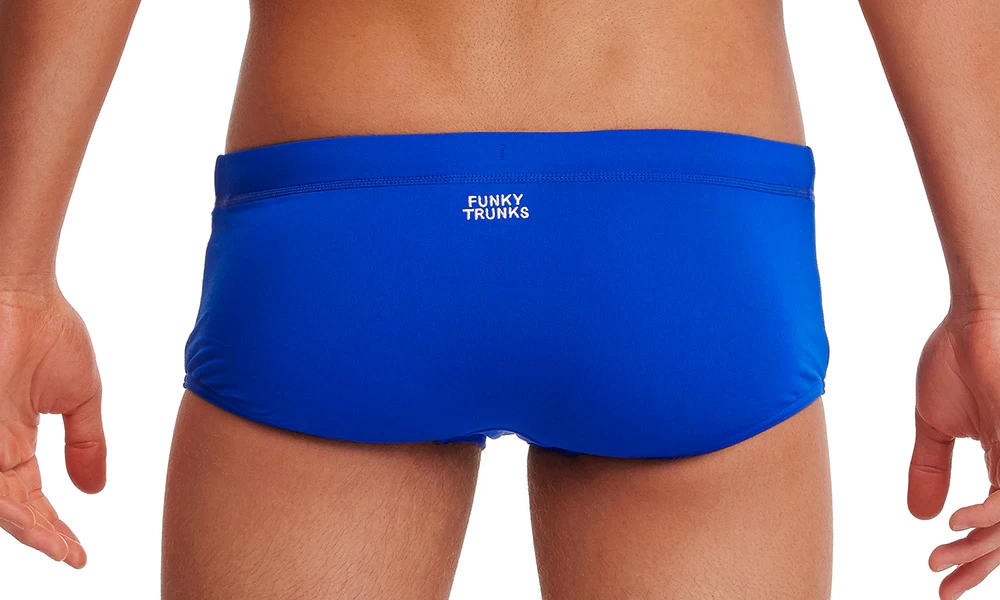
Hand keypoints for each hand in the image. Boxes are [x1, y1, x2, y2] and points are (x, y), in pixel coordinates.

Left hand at [0, 282, 105, 567]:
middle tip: (69, 553)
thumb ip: (86, 442)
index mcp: (11, 441)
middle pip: (10, 507)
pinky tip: (35, 522)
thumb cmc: (47, 329)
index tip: (78, 551)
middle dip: (41, 535)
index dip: (52, 526)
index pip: (29, 497)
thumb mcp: (79, 396)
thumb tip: (95, 490)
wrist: (19, 292)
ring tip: (56, 545)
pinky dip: (9, 507)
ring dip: (26, 526)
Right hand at [909, 302, 999, 598]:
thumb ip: (929, 468)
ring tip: (943, 559)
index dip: (970, 555)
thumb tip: (921, 517)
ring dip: (980, 548)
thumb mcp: (934, 424)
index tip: (939, 577)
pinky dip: (990, 515)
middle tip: (944, 587)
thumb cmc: (958, 357)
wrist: (974, 317)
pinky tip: (959, 524)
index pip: (993, 523)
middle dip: (976, 565)